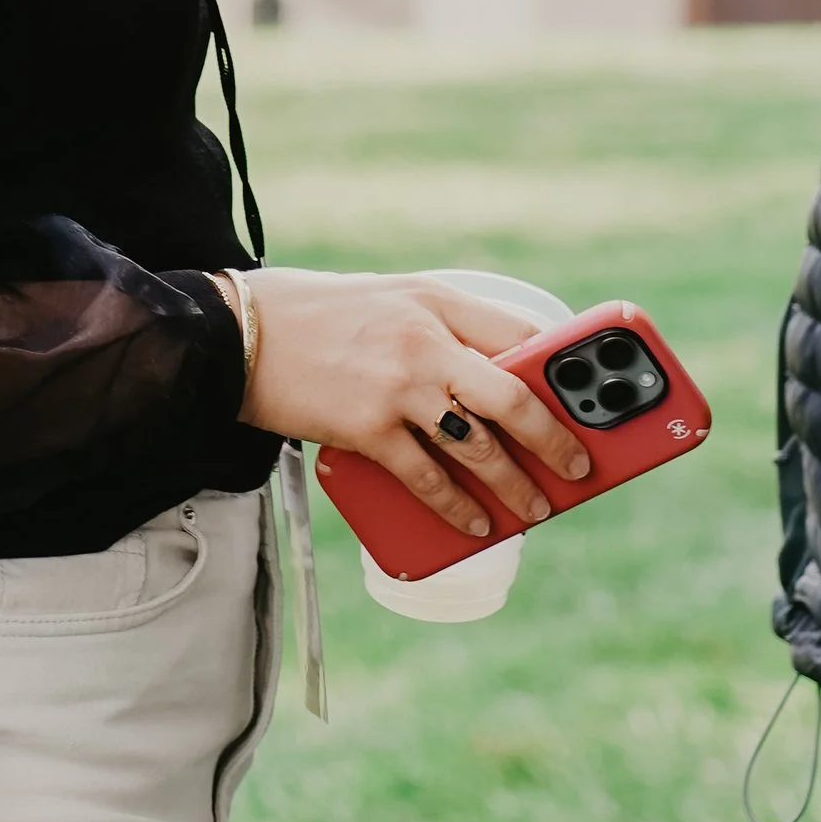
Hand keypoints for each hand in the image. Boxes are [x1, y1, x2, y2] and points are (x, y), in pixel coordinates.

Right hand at [236, 268, 590, 539]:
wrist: (234, 332)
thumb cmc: (311, 315)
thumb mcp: (386, 298)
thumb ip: (435, 326)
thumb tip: (489, 378)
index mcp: (434, 299)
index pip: (520, 333)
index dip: (561, 368)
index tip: (586, 396)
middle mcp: (424, 340)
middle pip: (516, 395)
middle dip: (556, 437)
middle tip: (579, 465)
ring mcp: (398, 387)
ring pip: (480, 445)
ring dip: (516, 484)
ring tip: (537, 508)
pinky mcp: (367, 427)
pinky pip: (428, 477)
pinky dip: (458, 506)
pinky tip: (477, 523)